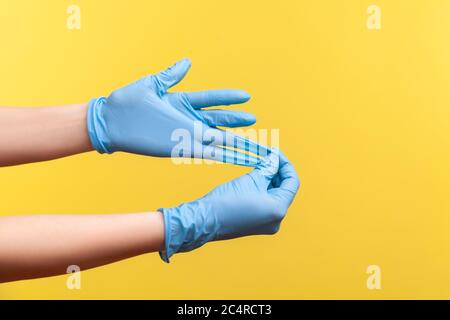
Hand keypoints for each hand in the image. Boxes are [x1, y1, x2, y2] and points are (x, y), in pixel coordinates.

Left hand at [88, 59, 268, 165]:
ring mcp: (185, 135)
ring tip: (252, 144)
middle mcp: (187, 119)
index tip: (246, 96)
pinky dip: (222, 156)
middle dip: (236, 120)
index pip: (212, 99)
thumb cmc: (126, 102)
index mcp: (182, 102)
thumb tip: (187, 63)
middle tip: (254, 120)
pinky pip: (206, 153)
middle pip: (219, 120)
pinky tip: (235, 157)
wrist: (110, 122)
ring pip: (216, 138)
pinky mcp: (180, 148)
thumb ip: (171, 76)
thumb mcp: (151, 85)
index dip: (228, 98)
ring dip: (234, 142)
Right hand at [159, 150, 299, 261]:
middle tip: (267, 156)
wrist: (205, 219)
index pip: (292, 182)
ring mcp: (267, 224)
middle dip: (277, 172)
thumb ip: (268, 168)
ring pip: (275, 196)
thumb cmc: (227, 200)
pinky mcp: (257, 225)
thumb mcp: (251, 179)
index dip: (285, 164)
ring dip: (270, 180)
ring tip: (260, 165)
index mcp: (278, 209)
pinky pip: (266, 204)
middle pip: (284, 190)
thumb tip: (275, 159)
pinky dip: (263, 190)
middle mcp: (277, 220)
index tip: (275, 152)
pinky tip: (255, 178)